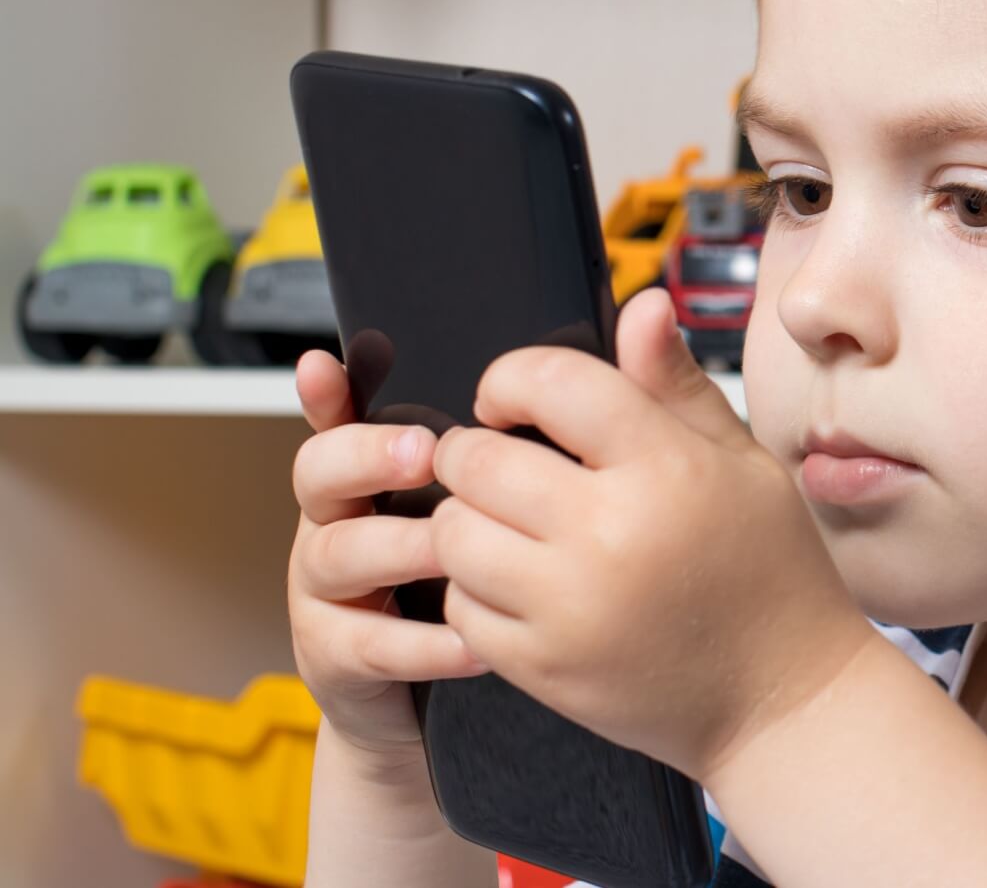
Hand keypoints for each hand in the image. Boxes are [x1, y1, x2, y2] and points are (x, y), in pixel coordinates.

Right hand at [286, 349, 488, 760]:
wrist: (433, 702)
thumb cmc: (475, 580)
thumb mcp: (486, 511)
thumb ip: (509, 451)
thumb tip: (590, 362)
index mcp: (368, 474)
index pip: (338, 420)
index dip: (324, 395)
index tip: (323, 366)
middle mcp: (335, 520)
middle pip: (318, 471)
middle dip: (367, 457)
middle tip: (427, 454)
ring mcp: (325, 589)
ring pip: (339, 552)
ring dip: (400, 548)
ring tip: (454, 549)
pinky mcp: (333, 655)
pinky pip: (368, 644)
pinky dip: (423, 643)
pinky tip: (475, 642)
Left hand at [429, 288, 875, 780]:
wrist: (783, 698)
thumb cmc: (770, 570)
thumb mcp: (742, 464)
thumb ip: (676, 386)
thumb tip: (642, 306)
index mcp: (667, 469)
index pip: (550, 382)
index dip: (512, 377)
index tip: (511, 398)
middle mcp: (611, 534)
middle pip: (476, 458)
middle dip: (477, 449)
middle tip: (501, 462)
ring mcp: (571, 607)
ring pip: (453, 532)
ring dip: (469, 518)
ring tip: (508, 523)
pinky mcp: (544, 667)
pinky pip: (460, 606)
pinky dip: (476, 590)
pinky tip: (519, 584)